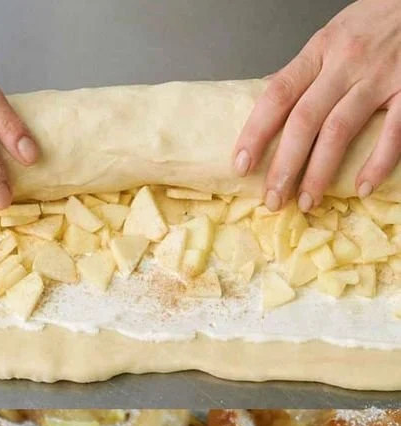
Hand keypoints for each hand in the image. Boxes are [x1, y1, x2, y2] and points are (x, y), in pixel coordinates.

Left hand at [233, 0, 400, 211]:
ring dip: (319, 173)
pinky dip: (377, 164)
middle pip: (304, 121)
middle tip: (273, 199)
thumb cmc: (376, 20)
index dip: (256, 133)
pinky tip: (362, 188)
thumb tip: (267, 100)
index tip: (241, 165)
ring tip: (306, 203)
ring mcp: (379, 78)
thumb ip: (304, 71)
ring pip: (339, 131)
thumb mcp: (332, 37)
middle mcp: (346, 64)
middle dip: (284, 166)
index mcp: (320, 50)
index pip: (278, 94)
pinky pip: (393, 133)